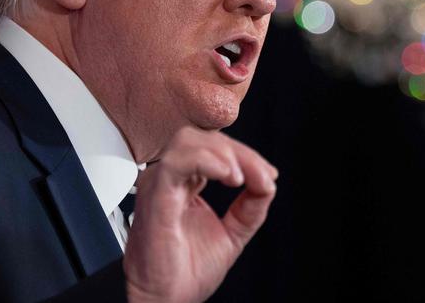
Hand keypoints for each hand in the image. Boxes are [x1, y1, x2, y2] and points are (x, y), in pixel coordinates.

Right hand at [123, 126, 277, 302]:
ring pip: (189, 141)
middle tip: (261, 175)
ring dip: (224, 153)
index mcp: (185, 182)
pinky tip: (229, 176)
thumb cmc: (186, 271)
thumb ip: (251, 206)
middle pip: (203, 138)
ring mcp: (159, 184)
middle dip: (239, 151)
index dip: (245, 155)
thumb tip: (268, 182)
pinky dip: (207, 161)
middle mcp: (169, 178)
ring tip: (242, 177)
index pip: (214, 148)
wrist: (166, 301)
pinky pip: (177, 163)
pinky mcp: (155, 195)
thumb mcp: (232, 232)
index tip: (268, 175)